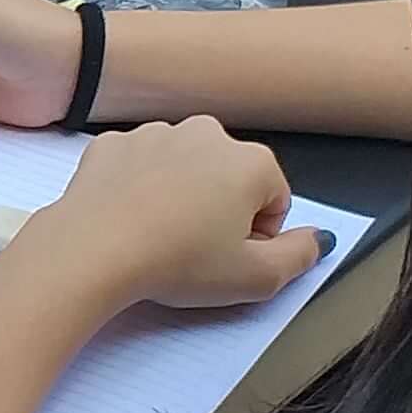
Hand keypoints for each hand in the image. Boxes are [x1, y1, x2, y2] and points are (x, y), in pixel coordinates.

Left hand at [14, 117, 322, 312]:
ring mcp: (156, 134)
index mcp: (250, 162)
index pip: (274, 200)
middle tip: (194, 250)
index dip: (257, 237)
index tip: (230, 257)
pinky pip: (138, 167)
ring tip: (158, 236)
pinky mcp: (113, 144)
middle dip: (220, 210)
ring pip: (183, 169)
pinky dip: (138, 189)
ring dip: (179, 197)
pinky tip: (128, 220)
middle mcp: (206, 134)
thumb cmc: (176, 262)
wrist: (94, 249)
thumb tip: (317, 239)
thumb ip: (300, 256)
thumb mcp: (256, 278)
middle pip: (229, 178)